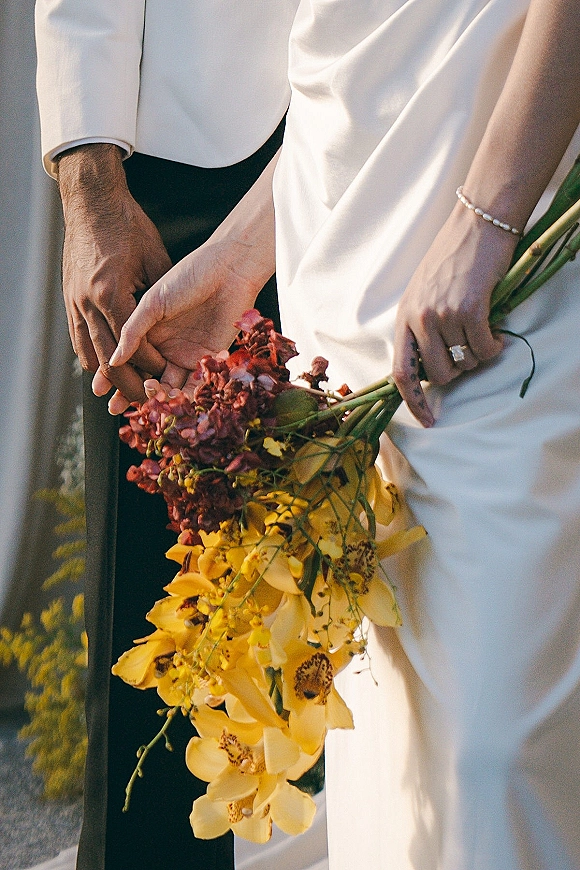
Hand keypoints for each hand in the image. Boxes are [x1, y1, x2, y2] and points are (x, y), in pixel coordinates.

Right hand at [57, 144, 171, 401]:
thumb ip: (158, 297)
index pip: (133, 347)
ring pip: (89, 352)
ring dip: (104, 375)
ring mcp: (75, 301)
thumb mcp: (154, 256)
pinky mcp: (70, 298)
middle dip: (124, 384)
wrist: (92, 198)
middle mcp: (89, 302)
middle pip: (108, 358)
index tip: (165, 383)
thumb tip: (173, 327)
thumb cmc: (128, 224)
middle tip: (138, 406)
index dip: (149, 368)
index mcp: (111, 293)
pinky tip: (102, 368)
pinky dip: (91, 356)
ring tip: (116, 396)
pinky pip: (80, 338)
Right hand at [103, 238, 266, 412]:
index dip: (113, 374)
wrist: (228, 268)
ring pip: (168, 385)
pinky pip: (195, 385)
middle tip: (114, 408)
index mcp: (150, 330)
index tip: (98, 389)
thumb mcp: (153, 302)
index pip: (128, 358)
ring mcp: (188, 354)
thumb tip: (112, 359)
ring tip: (141, 408)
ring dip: (155, 399)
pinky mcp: (210, 360)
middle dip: (129, 393)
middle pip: (145, 377)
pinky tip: (170, 405)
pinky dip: (182, 397)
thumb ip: (133, 331)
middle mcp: (167, 346)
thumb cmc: (189, 275)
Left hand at [392, 205, 517, 425]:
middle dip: (458, 372)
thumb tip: (432, 365)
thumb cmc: (452, 258)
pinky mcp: (471, 309)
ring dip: (478, 355)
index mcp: (404, 316)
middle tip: (469, 354)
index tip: (426, 419)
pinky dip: (494, 347)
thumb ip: (421, 326)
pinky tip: (496, 333)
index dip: (412, 401)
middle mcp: (420, 318)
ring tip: (483, 334)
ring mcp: (444, 314)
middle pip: (438, 373)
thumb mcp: (423, 292)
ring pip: (465, 362)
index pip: (400, 372)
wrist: (477, 224)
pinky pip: (485, 348)